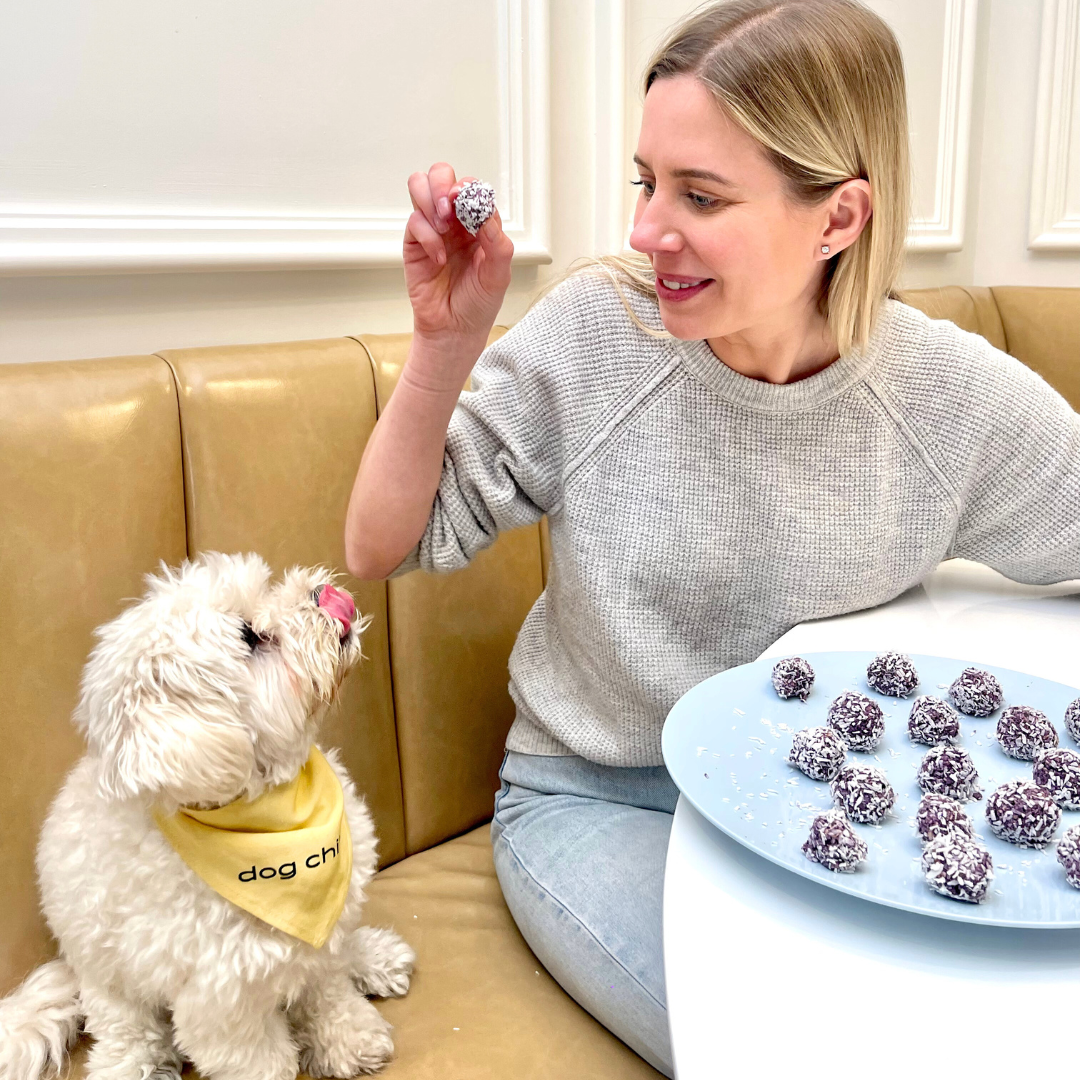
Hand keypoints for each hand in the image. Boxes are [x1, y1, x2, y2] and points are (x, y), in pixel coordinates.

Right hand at [403, 162, 514, 344]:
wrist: (454, 330)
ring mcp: (433, 229)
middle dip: (443, 184)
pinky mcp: (415, 243)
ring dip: (430, 199)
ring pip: (420, 187)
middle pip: (442, 176)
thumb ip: (497, 243)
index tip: (470, 203)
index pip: (473, 189)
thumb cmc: (478, 304)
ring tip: (443, 225)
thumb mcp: (499, 275)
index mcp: (480, 223)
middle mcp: (456, 221)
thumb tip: (486, 213)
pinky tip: (439, 257)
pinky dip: (427, 235)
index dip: (470, 189)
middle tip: (450, 206)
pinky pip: (415, 221)